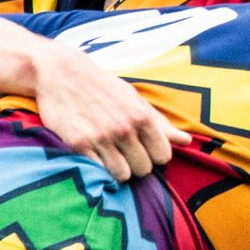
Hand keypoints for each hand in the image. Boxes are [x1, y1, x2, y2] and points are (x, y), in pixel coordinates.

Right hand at [34, 50, 189, 181]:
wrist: (62, 74)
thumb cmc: (104, 88)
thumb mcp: (135, 100)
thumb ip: (160, 123)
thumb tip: (186, 141)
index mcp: (142, 117)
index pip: (163, 156)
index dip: (154, 156)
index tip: (143, 149)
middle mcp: (124, 129)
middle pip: (143, 169)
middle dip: (136, 164)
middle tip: (124, 152)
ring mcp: (101, 138)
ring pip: (123, 175)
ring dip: (117, 169)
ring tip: (109, 155)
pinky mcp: (78, 144)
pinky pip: (98, 172)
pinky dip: (98, 169)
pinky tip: (94, 156)